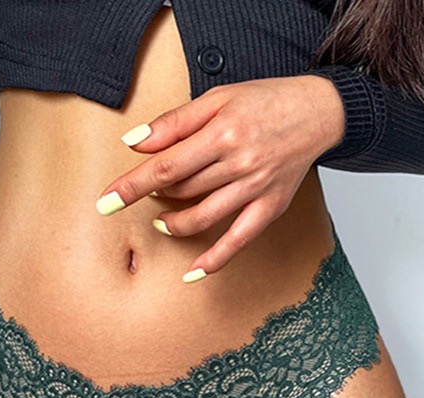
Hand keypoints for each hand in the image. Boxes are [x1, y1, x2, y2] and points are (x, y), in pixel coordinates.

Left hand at [96, 75, 344, 279]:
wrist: (317, 111)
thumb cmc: (264, 101)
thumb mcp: (217, 99)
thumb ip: (174, 123)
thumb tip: (135, 143)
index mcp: (222, 132)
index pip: (166, 165)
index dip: (133, 185)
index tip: (105, 202)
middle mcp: (239, 163)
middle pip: (182, 190)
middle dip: (153, 197)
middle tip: (144, 194)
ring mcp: (256, 188)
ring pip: (202, 216)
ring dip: (175, 223)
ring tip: (162, 220)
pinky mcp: (270, 207)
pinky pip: (238, 240)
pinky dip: (215, 259)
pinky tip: (193, 272)